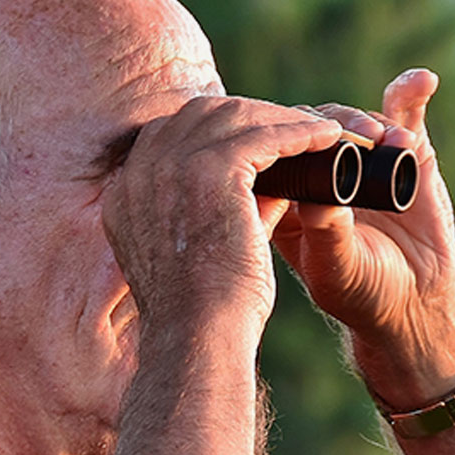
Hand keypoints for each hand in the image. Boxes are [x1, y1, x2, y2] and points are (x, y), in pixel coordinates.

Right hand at [103, 96, 341, 333]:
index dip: (218, 131)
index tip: (257, 140)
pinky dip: (299, 131)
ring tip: (320, 131)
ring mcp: (170, 167)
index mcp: (125, 196)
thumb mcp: (202, 252)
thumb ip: (228, 210)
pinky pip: (263, 134)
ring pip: (235, 117)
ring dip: (282, 119)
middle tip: (295, 128)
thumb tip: (277, 180)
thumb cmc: (205, 315)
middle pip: (202, 115)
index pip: (172, 136)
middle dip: (252, 115)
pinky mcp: (209, 171)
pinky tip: (328, 138)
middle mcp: (138, 174)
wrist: (198, 340)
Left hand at [270, 69, 454, 406]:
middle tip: (358, 138)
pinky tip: (423, 81)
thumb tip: (314, 198)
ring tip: (392, 140)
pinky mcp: (402, 152)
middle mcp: (316, 170)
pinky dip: (410, 95)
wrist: (413, 301)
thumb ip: (326, 234)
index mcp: (284, 195)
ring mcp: (359, 158)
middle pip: (311, 124)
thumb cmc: (363, 293)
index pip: (275, 149)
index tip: (315, 143)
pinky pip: (403, 115)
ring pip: (353, 119)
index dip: (289, 137)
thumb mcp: (338, 270)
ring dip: (370, 120)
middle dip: (335, 125)